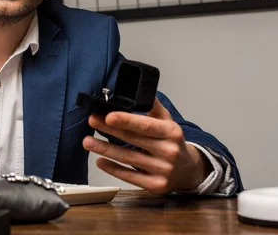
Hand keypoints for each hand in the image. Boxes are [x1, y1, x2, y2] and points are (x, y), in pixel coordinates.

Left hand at [83, 98, 210, 194]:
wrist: (189, 170)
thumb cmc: (173, 142)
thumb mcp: (168, 121)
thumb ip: (153, 107)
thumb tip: (141, 91)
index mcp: (171, 132)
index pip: (146, 125)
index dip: (127, 121)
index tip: (109, 116)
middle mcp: (168, 151)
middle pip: (133, 139)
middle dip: (109, 129)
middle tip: (92, 120)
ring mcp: (163, 170)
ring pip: (128, 158)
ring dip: (105, 149)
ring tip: (88, 141)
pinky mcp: (156, 185)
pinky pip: (130, 177)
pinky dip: (113, 169)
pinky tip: (100, 160)